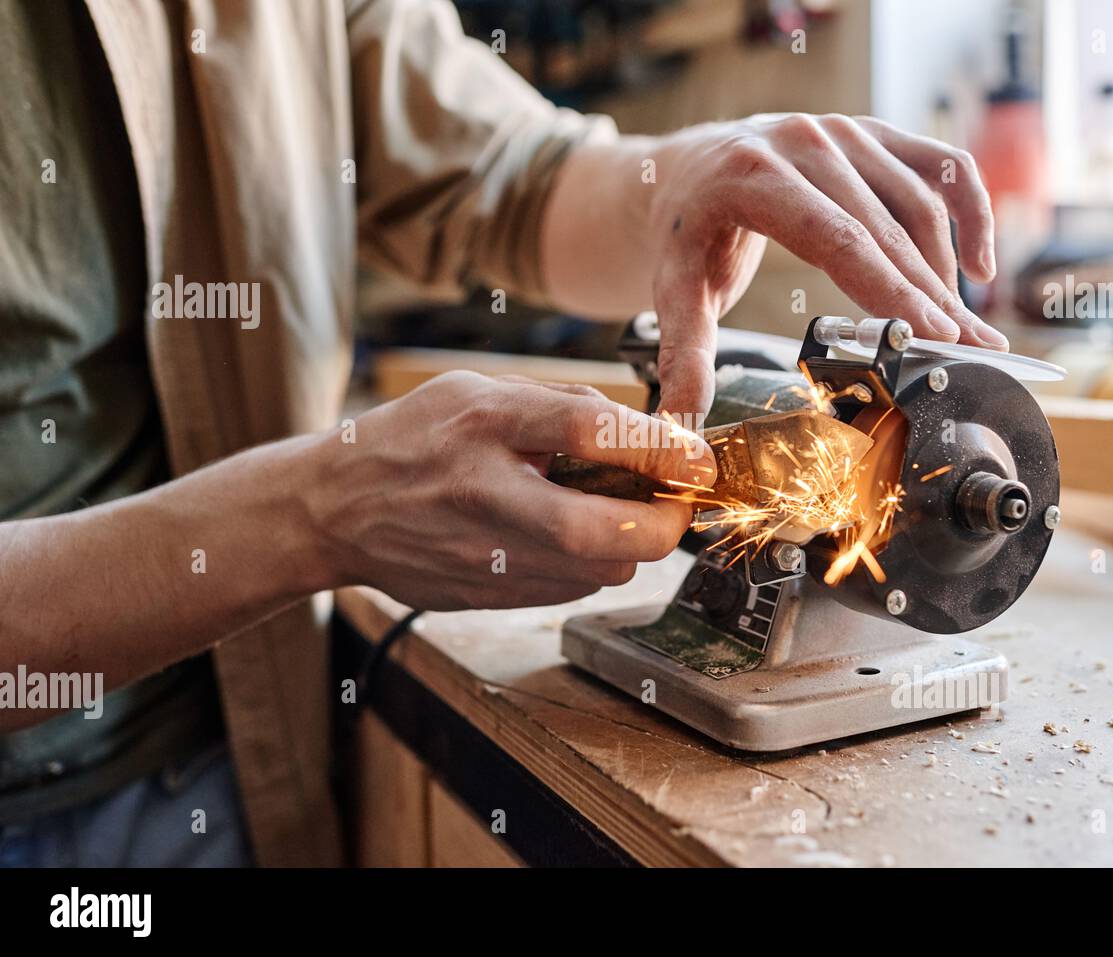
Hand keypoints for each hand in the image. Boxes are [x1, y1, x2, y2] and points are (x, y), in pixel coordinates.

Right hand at [309, 372, 714, 610]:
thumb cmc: (412, 439)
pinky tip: (566, 536)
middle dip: (665, 523)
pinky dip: (590, 564)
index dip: (662, 448)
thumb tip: (647, 432)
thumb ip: (561, 405)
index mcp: (483, 422)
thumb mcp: (478, 391)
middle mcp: (484, 492)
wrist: (333, 509)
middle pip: (605, 532)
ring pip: (599, 570)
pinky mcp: (485, 596)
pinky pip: (571, 589)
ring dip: (629, 544)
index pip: (592, 432)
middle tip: (677, 503)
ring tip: (612, 512)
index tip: (700, 458)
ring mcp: (482, 555)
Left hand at [643, 113, 1003, 413]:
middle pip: (888, 228)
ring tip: (966, 332)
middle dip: (933, 297)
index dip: (891, 290)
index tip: (934, 336)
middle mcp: (806, 142)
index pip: (839, 239)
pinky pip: (940, 165)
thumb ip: (683, 355)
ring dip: (948, 271)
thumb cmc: (684, 234)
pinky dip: (971, 211)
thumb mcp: (674, 290)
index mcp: (755, 176)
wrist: (684, 171)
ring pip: (919, 203)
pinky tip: (981, 266)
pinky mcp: (869, 133)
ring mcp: (843, 131)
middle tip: (972, 353)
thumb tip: (680, 425)